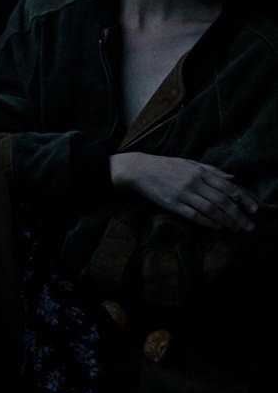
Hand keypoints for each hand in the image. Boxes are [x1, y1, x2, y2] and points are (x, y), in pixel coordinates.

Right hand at [109, 152, 256, 231]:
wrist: (140, 169)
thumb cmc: (167, 166)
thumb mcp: (190, 163)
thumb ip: (212, 170)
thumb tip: (232, 178)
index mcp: (199, 170)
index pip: (226, 186)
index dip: (242, 198)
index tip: (252, 208)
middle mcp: (193, 182)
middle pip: (221, 201)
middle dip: (238, 215)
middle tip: (248, 226)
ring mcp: (183, 194)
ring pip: (210, 210)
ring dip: (226, 221)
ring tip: (236, 229)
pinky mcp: (172, 204)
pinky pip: (194, 215)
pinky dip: (207, 222)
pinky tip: (217, 227)